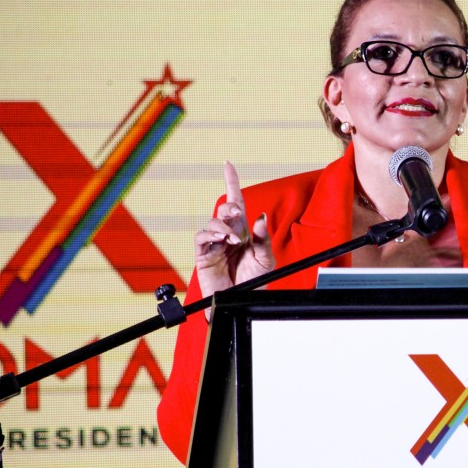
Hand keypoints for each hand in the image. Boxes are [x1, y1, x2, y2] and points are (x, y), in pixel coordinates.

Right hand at [194, 161, 273, 314]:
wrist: (242, 301)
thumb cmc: (254, 282)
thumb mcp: (266, 259)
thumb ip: (264, 238)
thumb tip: (261, 217)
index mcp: (243, 231)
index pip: (236, 202)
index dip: (231, 183)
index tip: (227, 165)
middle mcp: (228, 234)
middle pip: (224, 210)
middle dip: (230, 207)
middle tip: (237, 214)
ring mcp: (214, 244)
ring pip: (212, 223)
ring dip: (223, 227)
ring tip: (234, 239)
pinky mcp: (204, 255)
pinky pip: (201, 238)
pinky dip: (211, 236)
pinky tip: (222, 240)